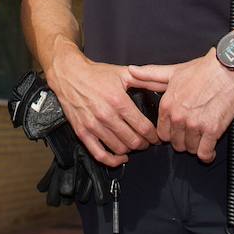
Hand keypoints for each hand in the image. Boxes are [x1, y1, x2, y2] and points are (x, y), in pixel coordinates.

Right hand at [48, 44, 158, 165]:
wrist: (69, 74)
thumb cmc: (96, 74)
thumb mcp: (123, 73)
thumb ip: (145, 80)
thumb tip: (165, 85)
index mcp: (119, 101)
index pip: (143, 127)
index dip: (154, 135)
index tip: (156, 136)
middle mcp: (106, 115)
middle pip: (133, 141)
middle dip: (145, 144)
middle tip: (147, 142)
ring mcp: (93, 126)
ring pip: (119, 148)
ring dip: (131, 150)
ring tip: (134, 145)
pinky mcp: (82, 132)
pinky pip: (99, 154)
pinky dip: (113, 161)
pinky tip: (121, 157)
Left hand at [128, 49, 233, 162]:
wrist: (226, 68)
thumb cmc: (202, 70)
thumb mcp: (172, 72)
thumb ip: (150, 76)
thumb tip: (131, 71)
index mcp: (167, 105)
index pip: (161, 134)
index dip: (170, 134)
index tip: (178, 131)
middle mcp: (178, 116)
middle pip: (175, 144)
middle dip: (183, 140)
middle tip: (191, 133)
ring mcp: (194, 124)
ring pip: (190, 149)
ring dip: (196, 146)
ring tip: (201, 137)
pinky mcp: (212, 130)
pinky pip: (205, 153)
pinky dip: (207, 154)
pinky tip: (209, 149)